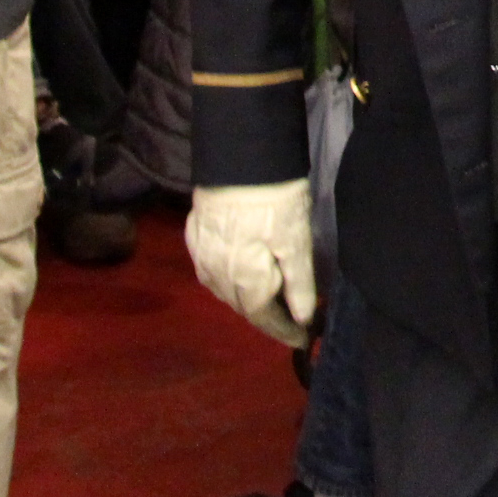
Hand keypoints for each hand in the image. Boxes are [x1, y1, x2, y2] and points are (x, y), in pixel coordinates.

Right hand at [188, 179, 316, 346]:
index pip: (264, 317)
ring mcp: (201, 256)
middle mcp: (216, 276)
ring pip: (224, 291)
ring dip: (246, 300)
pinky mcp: (194, 236)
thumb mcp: (296, 242)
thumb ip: (299, 284)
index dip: (284, 331)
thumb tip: (303, 319)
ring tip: (270, 301)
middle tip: (292, 319)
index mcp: (243, 281)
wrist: (238, 157)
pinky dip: (229, 280)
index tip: (303, 339)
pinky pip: (211, 271)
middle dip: (268, 317)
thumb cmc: (275, 200)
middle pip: (243, 306)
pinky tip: (239, 275)